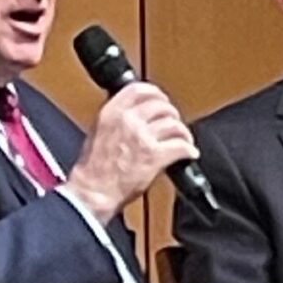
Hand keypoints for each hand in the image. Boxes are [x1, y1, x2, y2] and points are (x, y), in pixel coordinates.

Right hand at [64, 83, 197, 221]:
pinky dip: (189, 150)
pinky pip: (180, 147)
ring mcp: (142, 138)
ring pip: (174, 125)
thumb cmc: (93, 170)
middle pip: (161, 106)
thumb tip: (134, 115)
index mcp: (111, 113)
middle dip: (171, 113)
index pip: (139, 89)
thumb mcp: (98, 132)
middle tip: (173, 122)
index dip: (155, 93)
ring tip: (184, 139)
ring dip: (183, 132)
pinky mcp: (155, 156)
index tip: (161, 99)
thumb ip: (116, 119)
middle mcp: (128, 121)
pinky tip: (189, 153)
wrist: (93, 192)